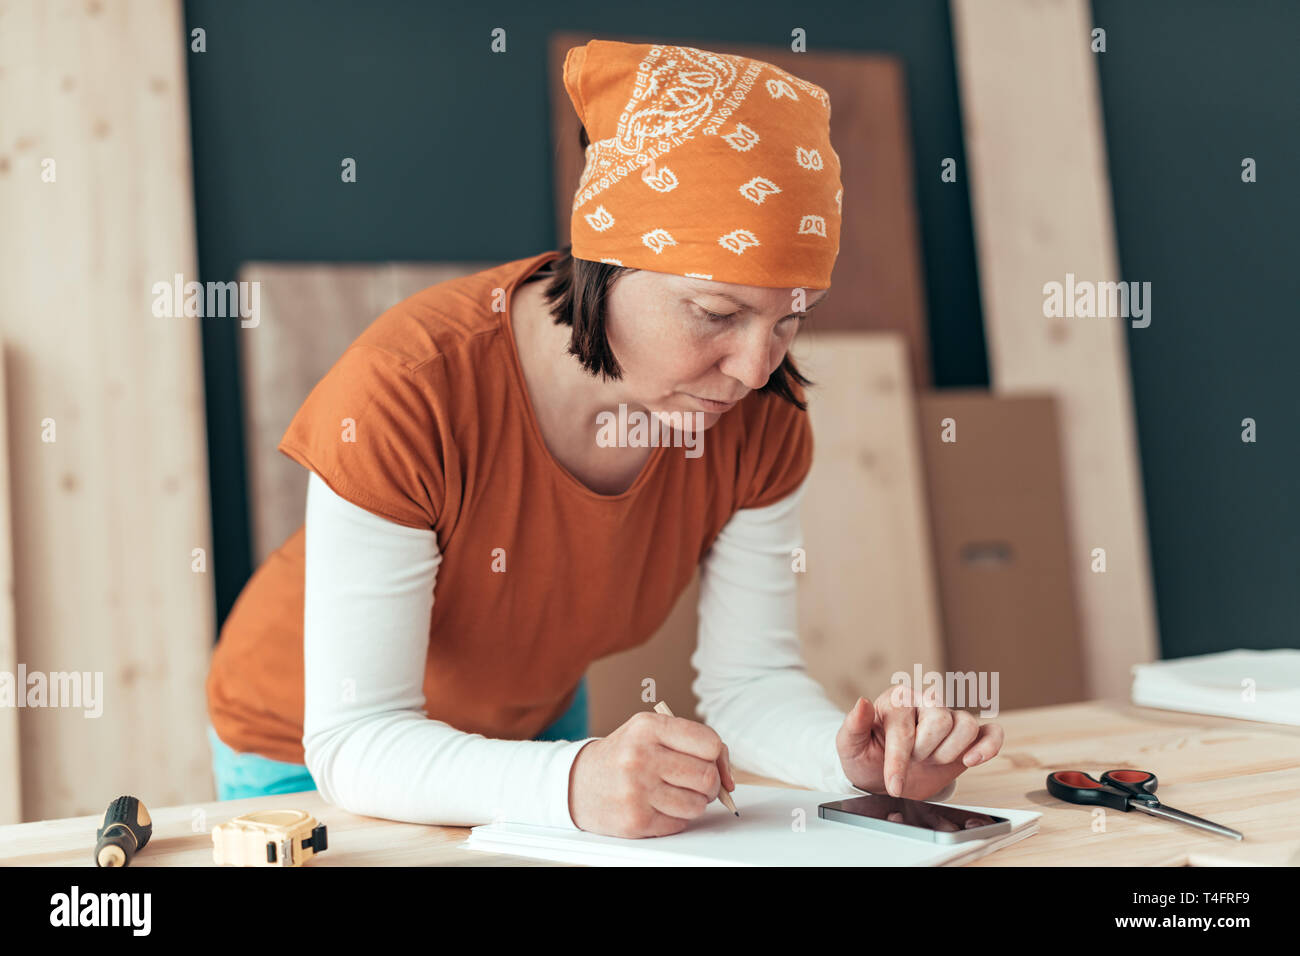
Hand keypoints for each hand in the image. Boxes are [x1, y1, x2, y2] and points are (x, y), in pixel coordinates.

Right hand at [567, 710, 735, 837]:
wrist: (577, 783)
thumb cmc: (623, 756)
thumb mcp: (650, 733)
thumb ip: (691, 743)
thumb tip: (729, 776)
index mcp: (649, 727)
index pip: (709, 743)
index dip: (719, 757)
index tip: (714, 765)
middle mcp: (641, 757)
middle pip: (707, 777)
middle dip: (710, 784)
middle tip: (697, 784)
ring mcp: (637, 791)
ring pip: (697, 804)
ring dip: (693, 803)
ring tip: (674, 794)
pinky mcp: (635, 821)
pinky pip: (680, 824)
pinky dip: (676, 818)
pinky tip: (658, 806)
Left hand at [835, 685, 1003, 799]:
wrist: (884, 779)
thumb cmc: (867, 758)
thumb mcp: (850, 747)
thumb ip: (853, 726)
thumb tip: (861, 703)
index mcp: (896, 699)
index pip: (906, 725)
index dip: (899, 760)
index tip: (893, 784)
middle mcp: (925, 702)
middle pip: (941, 721)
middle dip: (924, 752)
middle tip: (911, 760)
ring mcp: (949, 718)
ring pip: (966, 725)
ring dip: (948, 753)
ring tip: (931, 760)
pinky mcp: (968, 738)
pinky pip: (990, 732)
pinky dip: (988, 746)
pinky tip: (972, 760)